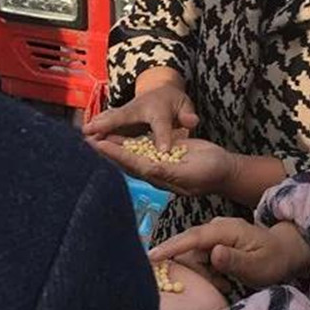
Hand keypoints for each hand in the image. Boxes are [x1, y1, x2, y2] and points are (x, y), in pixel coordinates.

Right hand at [84, 76, 197, 152]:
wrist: (161, 89)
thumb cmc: (174, 102)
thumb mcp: (184, 105)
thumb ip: (187, 114)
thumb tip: (192, 122)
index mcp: (159, 110)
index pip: (162, 125)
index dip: (163, 137)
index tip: (162, 150)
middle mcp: (138, 109)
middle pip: (123, 116)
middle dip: (109, 123)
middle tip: (94, 131)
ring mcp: (126, 111)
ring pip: (110, 118)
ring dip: (96, 125)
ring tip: (83, 134)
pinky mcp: (119, 116)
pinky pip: (106, 122)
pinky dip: (95, 127)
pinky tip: (83, 136)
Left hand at [90, 135, 238, 196]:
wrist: (224, 169)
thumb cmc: (209, 173)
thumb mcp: (190, 174)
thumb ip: (168, 171)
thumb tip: (147, 169)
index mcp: (158, 175)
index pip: (131, 163)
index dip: (114, 154)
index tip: (98, 144)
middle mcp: (153, 169)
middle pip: (124, 158)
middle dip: (106, 149)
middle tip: (85, 138)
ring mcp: (157, 160)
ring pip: (130, 151)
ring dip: (113, 143)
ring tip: (94, 134)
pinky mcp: (163, 152)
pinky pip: (141, 145)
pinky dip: (127, 139)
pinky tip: (115, 133)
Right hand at [150, 218, 309, 289]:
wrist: (286, 252)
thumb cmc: (274, 260)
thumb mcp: (257, 266)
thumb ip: (234, 260)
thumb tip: (213, 253)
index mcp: (227, 230)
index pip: (193, 237)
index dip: (171, 247)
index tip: (150, 257)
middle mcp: (218, 227)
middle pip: (189, 246)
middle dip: (191, 267)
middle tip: (211, 285)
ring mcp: (216, 232)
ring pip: (195, 252)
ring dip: (203, 271)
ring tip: (225, 283)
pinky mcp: (216, 240)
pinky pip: (201, 255)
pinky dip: (207, 269)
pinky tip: (224, 279)